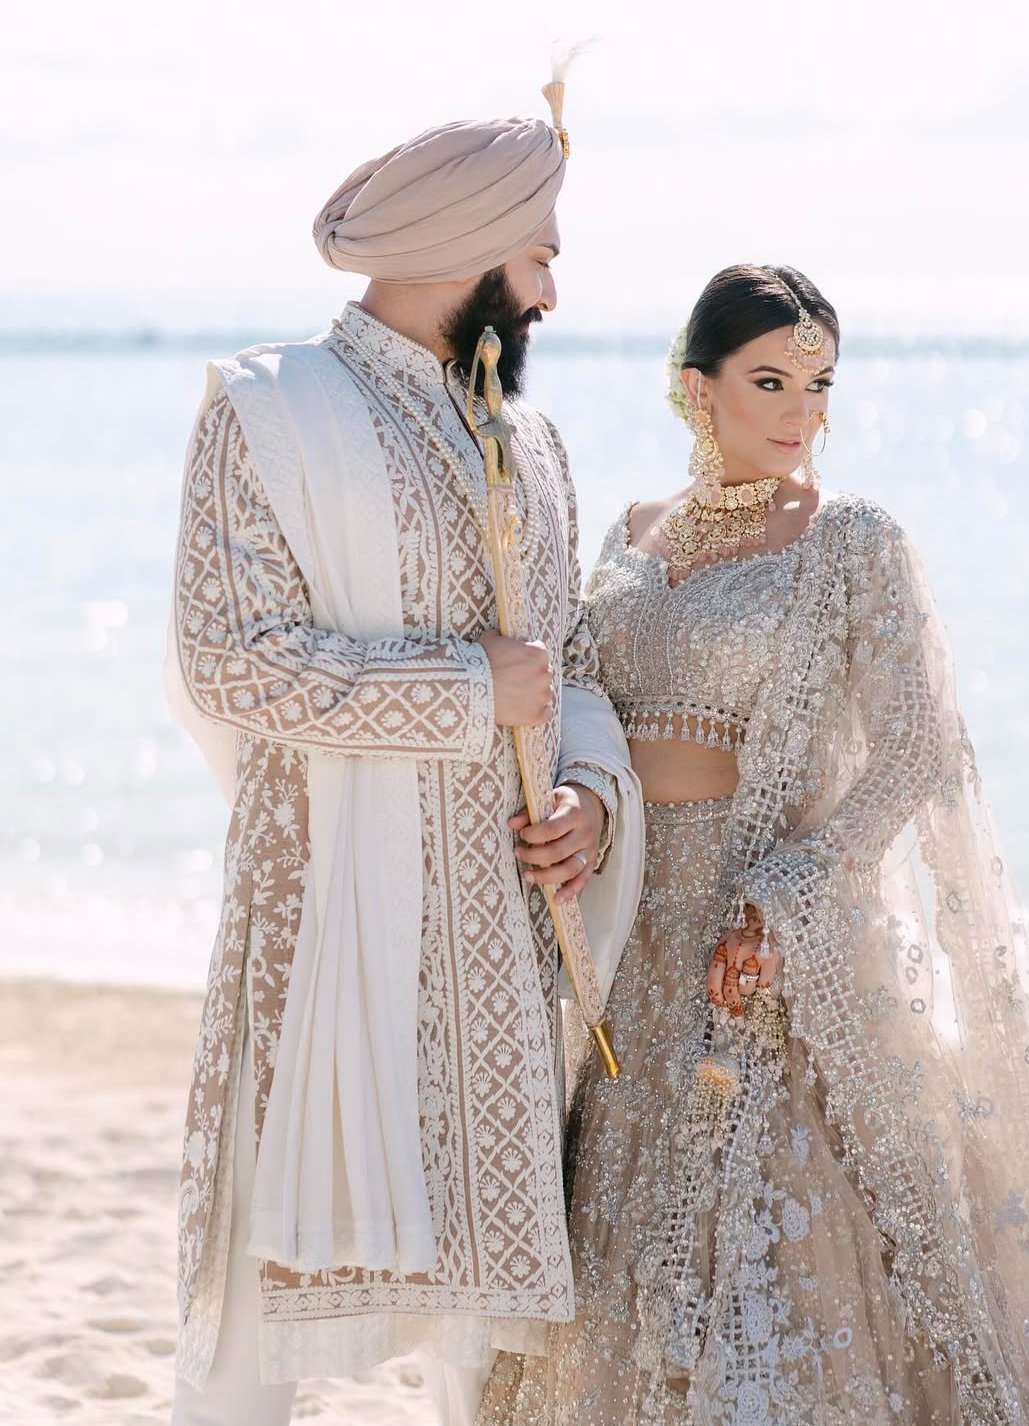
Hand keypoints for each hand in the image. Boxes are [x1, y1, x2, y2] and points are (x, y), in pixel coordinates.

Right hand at [479, 630, 554, 727]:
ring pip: (545, 693)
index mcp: (538, 654)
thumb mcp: (490, 640)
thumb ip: (501, 638)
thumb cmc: (481, 661)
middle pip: (544, 674)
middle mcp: (544, 674)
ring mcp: (541, 696)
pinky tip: (529, 711)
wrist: (471, 687)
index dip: (527, 657)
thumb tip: (498, 635)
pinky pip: (546, 715)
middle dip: (533, 676)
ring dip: (535, 694)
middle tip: (516, 679)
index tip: (518, 661)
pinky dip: (540, 713)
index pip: (539, 653)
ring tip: (517, 696)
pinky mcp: (535, 715)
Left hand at [509, 784, 604, 905]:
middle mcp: (584, 833)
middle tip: (518, 853)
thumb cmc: (567, 803)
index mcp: (574, 814)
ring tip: (528, 876)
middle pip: (558, 852)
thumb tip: (511, 824)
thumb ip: (530, 812)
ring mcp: (590, 850)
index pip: (552, 829)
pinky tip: (556, 899)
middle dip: (533, 856)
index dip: (533, 835)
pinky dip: (570, 892)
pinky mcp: (592, 862)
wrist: (593, 805)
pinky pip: (582, 880)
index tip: (522, 835)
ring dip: (547, 877)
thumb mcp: (550, 798)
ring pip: (570, 869)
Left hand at [706, 904, 780, 1018]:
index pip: (713, 979)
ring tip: (751, 974)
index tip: (720, 1005)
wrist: (763, 916)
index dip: (716, 996)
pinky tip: (763, 971)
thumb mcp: (725, 945)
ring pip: (748, 988)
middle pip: (731, 989)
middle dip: (733, 1003)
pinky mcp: (771, 959)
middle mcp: (736, 952)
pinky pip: (764, 983)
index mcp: (721, 949)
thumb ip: (722, 966)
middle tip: (737, 1013)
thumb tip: (722, 996)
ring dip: (749, 987)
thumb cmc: (742, 935)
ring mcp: (754, 956)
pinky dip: (763, 982)